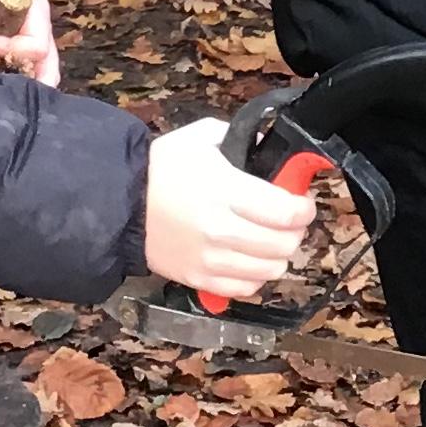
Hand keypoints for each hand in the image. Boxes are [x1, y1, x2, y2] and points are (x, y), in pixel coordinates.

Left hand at [0, 0, 57, 84]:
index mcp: (37, 10)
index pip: (37, 46)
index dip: (10, 52)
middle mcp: (43, 29)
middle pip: (48, 64)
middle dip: (23, 76)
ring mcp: (37, 42)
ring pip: (44, 73)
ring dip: (25, 84)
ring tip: (4, 93)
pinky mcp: (26, 54)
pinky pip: (32, 74)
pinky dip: (21, 83)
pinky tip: (5, 91)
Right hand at [143, 116, 316, 298]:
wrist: (121, 204)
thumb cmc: (161, 170)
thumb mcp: (201, 138)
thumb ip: (240, 139)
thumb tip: (268, 149)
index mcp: (226, 191)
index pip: (286, 212)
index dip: (304, 208)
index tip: (302, 202)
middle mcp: (221, 230)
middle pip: (284, 244)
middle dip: (294, 231)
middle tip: (288, 220)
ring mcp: (210, 259)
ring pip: (270, 270)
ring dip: (278, 255)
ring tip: (269, 240)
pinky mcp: (199, 279)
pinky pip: (246, 288)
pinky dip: (255, 276)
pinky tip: (249, 260)